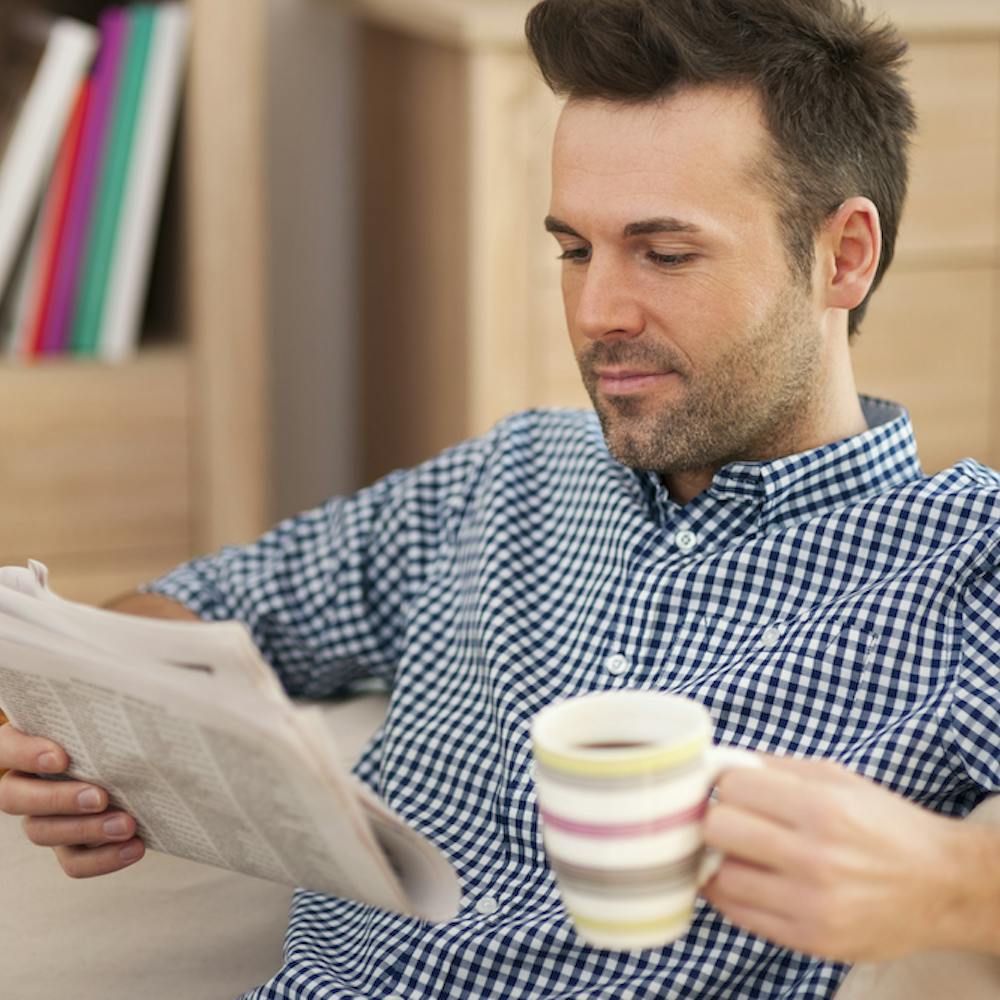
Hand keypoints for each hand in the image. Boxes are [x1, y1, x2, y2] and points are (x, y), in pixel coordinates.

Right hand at [0, 722, 143, 876]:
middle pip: (16, 798)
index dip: (28, 754)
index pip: (6, 748)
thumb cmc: (104, 726)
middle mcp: (22, 783)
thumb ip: (96, 709)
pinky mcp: (65, 843)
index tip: (62, 758)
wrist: (124, 756)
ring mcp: (41, 817)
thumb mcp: (95, 714)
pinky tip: (134, 847)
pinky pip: (73, 862)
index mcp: (20, 745)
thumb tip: (128, 684)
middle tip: (101, 796)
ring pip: (43, 832)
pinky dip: (103, 859)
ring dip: (87, 831)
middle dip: (59, 800)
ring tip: (126, 825)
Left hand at [700, 755, 996, 961]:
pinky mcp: (810, 939)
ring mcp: (812, 904)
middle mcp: (815, 857)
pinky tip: (750, 881)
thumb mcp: (837, 779)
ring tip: (742, 854)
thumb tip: (717, 762)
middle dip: (720, 820)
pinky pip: (739, 915)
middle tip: (734, 822)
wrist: (942, 886)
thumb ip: (774, 768)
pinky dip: (733, 896)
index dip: (728, 785)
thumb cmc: (884, 824)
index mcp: (821, 807)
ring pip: (720, 877)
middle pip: (717, 829)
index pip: (731, 787)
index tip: (737, 791)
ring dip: (722, 861)